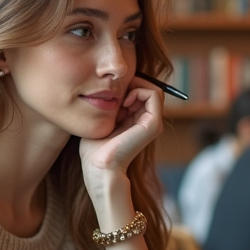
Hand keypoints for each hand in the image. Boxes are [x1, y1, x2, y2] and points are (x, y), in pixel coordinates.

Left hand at [79, 76, 163, 194]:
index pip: (142, 91)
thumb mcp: (102, 119)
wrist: (99, 166)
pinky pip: (154, 94)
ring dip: (136, 86)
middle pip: (149, 87)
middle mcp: (149, 120)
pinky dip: (139, 90)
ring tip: (121, 98)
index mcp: (138, 120)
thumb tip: (110, 86)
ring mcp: (154, 122)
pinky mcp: (154, 124)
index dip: (128, 84)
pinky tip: (124, 102)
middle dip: (132, 83)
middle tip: (116, 93)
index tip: (112, 92)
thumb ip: (110, 105)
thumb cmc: (95, 147)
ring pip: (153, 88)